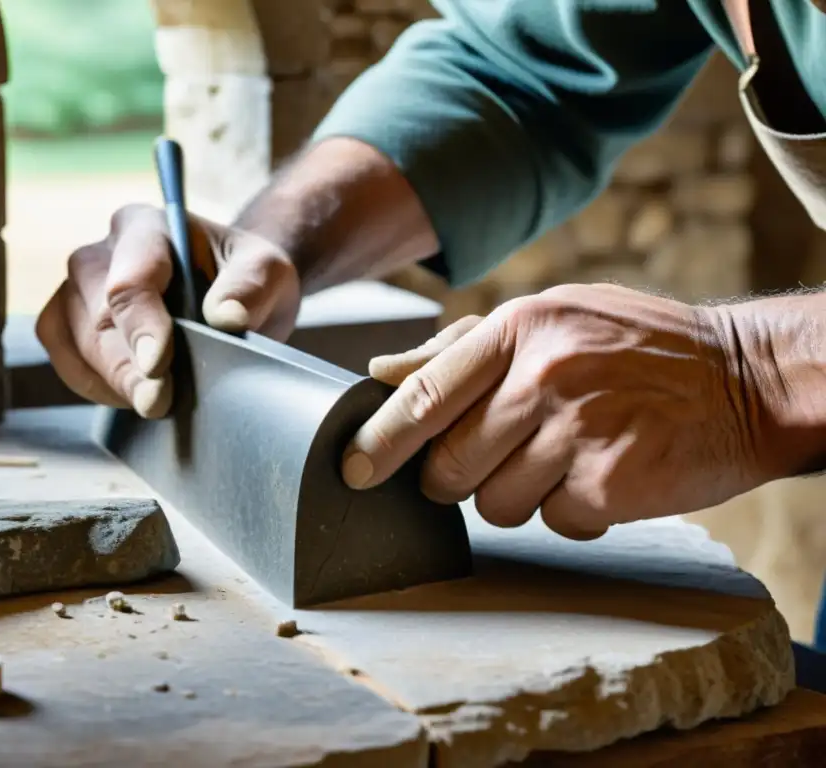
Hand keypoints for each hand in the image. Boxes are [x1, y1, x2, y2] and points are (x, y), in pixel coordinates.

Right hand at [36, 204, 300, 416]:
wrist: (231, 291)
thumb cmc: (246, 276)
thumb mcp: (267, 271)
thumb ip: (250, 288)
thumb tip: (225, 317)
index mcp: (146, 227)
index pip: (130, 280)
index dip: (141, 327)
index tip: (159, 367)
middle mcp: (102, 251)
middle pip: (96, 315)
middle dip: (127, 367)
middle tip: (160, 402)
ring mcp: (79, 286)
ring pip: (74, 339)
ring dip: (112, 380)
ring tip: (155, 401)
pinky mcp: (70, 320)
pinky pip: (65, 357)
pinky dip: (94, 384)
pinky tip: (130, 394)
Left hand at [341, 284, 757, 539]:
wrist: (747, 378)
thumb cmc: (638, 348)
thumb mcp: (551, 319)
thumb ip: (460, 349)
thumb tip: (381, 373)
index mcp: (519, 328)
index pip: (424, 396)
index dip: (378, 442)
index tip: (350, 471)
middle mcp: (544, 375)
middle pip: (448, 465)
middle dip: (459, 478)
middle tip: (500, 458)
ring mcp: (578, 430)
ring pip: (494, 504)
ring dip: (520, 495)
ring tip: (565, 457)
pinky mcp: (610, 482)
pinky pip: (554, 523)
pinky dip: (573, 511)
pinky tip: (604, 474)